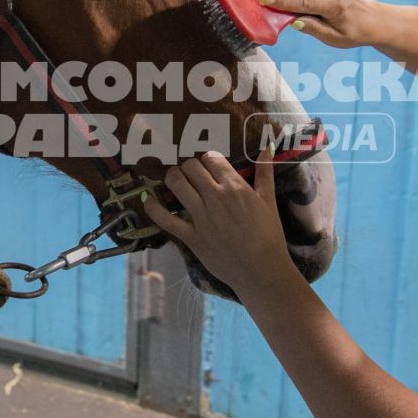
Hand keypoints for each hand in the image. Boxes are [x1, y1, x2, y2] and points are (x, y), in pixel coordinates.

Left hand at [140, 148, 295, 297]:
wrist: (261, 270)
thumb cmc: (269, 235)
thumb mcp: (269, 201)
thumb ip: (265, 172)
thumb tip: (266, 148)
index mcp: (235, 186)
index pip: (211, 158)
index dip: (208, 159)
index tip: (209, 165)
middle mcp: (215, 197)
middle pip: (191, 167)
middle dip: (189, 167)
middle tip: (192, 174)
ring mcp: (201, 217)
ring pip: (176, 184)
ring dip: (172, 178)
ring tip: (175, 181)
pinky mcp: (191, 237)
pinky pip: (165, 219)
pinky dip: (153, 208)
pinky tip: (148, 199)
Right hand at [257, 0, 375, 49]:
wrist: (370, 19)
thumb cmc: (350, 33)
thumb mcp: (333, 39)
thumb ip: (312, 29)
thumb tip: (292, 21)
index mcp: (335, 6)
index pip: (303, 2)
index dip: (282, 1)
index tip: (264, 0)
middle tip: (281, 7)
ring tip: (308, 9)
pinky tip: (315, 1)